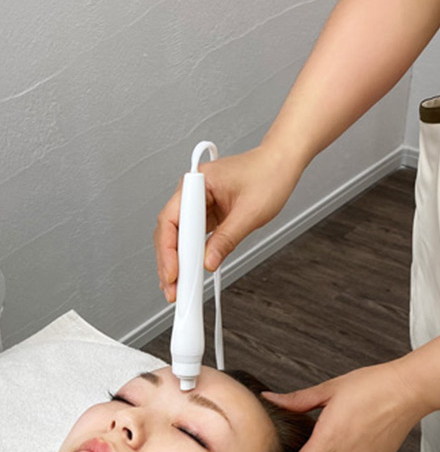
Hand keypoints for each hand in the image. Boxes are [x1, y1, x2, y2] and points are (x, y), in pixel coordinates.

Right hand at [154, 145, 300, 301]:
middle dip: (168, 262)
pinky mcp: (205, 214)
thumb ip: (227, 238)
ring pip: (176, 237)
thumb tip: (208, 262)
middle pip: (168, 231)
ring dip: (176, 262)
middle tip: (172, 288)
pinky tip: (187, 273)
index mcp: (198, 183)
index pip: (171, 219)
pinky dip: (188, 256)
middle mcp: (192, 192)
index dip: (169, 250)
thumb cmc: (269, 174)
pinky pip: (190, 238)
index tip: (173, 273)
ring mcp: (197, 204)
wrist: (282, 163)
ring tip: (177, 287)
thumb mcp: (250, 212)